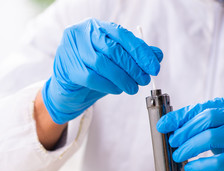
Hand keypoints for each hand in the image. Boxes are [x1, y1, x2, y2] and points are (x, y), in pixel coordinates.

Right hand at [42, 18, 162, 123]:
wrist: (66, 84)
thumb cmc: (91, 68)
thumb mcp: (113, 59)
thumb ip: (133, 54)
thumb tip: (157, 55)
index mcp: (95, 26)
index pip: (122, 35)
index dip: (141, 52)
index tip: (154, 67)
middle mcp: (82, 34)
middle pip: (113, 49)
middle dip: (133, 67)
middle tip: (144, 80)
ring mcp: (72, 50)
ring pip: (102, 64)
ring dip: (122, 78)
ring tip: (133, 87)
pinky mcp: (67, 68)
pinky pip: (92, 78)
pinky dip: (108, 85)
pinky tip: (117, 89)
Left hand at [157, 97, 223, 170]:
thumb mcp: (217, 125)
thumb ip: (196, 122)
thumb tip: (167, 125)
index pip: (201, 107)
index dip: (179, 116)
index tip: (163, 125)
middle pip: (207, 118)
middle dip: (184, 131)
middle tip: (172, 142)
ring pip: (212, 137)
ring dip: (189, 147)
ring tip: (178, 155)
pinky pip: (221, 161)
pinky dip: (201, 166)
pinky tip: (191, 168)